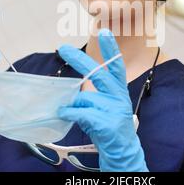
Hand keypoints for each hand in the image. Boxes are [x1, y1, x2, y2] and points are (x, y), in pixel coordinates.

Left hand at [57, 29, 147, 171]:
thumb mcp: (104, 108)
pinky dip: (69, 112)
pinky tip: (64, 114)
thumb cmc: (109, 128)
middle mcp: (119, 97)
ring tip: (71, 114)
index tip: (104, 31)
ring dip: (73, 105)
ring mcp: (115, 110)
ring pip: (84, 98)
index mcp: (119, 91)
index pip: (116, 65)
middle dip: (79, 60)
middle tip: (61, 48)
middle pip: (99, 73)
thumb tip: (71, 91)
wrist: (122, 153)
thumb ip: (92, 96)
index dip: (110, 48)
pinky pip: (81, 112)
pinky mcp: (108, 123)